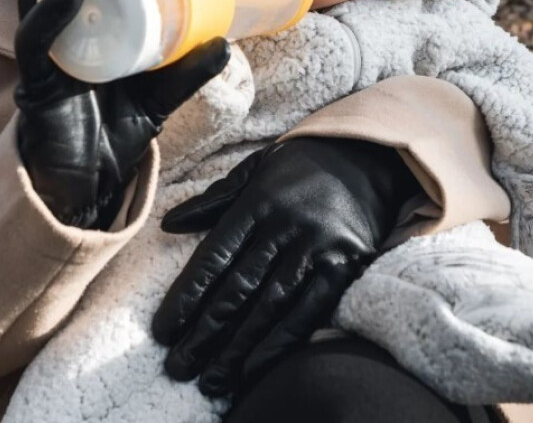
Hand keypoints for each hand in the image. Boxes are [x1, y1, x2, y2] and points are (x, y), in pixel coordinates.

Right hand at [15, 0, 229, 228]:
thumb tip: (227, 42)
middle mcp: (60, 39)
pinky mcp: (35, 84)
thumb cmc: (114, 136)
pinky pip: (36, 40)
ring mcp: (44, 58)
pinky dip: (53, 9)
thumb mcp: (158, 96)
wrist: (89, 190)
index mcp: (86, 36)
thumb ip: (186, 72)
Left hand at [152, 137, 419, 395]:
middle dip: (205, 331)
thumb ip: (216, 198)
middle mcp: (285, 226)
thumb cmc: (302, 163)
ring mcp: (317, 247)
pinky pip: (309, 311)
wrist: (367, 154)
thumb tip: (169, 223)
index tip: (164, 328)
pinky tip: (256, 365)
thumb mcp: (256, 167)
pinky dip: (281, 341)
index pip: (215, 255)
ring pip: (270, 305)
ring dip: (237, 346)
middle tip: (178, 365)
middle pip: (238, 287)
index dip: (188, 295)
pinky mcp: (345, 266)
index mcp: (258, 201)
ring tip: (211, 378)